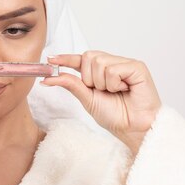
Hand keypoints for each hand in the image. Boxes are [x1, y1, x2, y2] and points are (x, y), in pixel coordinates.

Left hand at [40, 50, 162, 154]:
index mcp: (100, 71)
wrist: (133, 128)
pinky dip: (114, 83)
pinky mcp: (137, 66)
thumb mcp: (87, 99)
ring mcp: (125, 63)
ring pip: (99, 62)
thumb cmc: (115, 115)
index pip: (80, 59)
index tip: (50, 59)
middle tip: (103, 91)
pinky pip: (113, 69)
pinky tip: (125, 89)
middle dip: (89, 78)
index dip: (65, 58)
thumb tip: (48, 77)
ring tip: (116, 92)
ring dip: (102, 83)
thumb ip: (71, 84)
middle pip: (88, 57)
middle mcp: (112, 63)